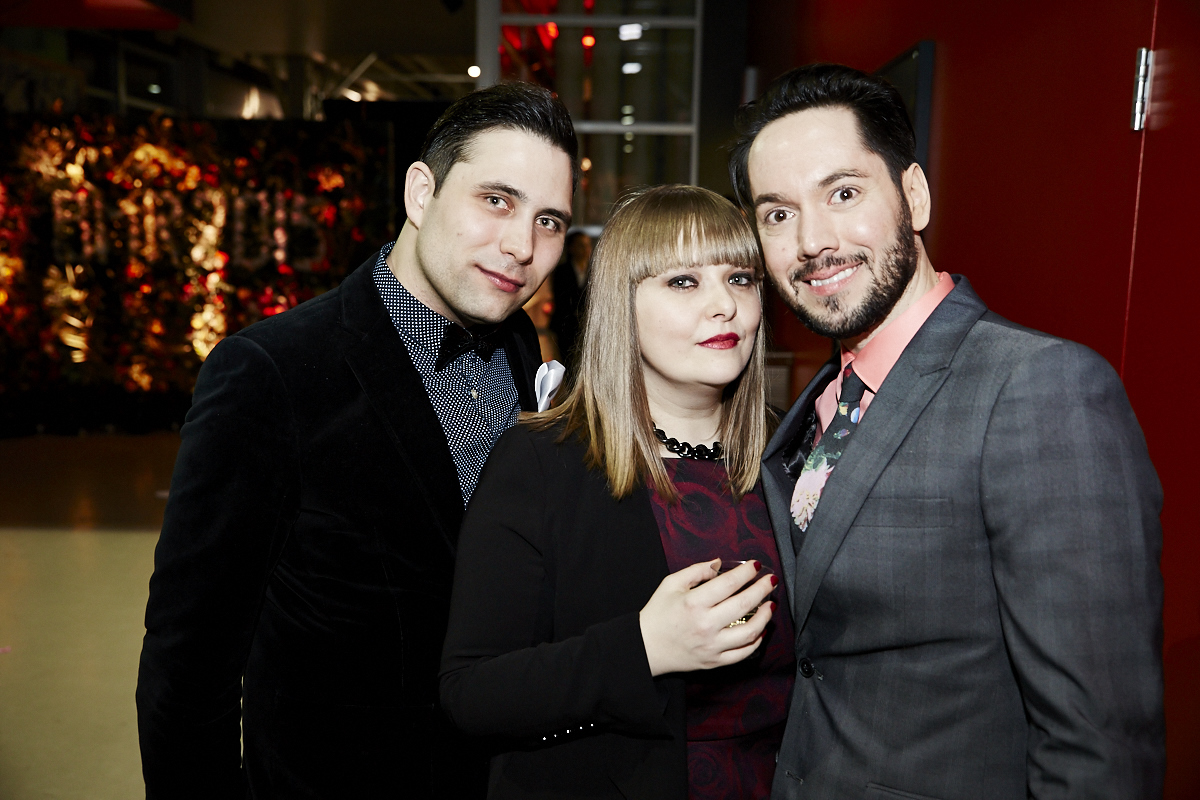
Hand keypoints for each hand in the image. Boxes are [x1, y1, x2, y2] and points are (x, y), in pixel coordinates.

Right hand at [639, 559, 776, 676]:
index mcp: (693, 603)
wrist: (646, 647)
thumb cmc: (657, 613)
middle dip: (762, 590)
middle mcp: (705, 624)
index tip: (756, 566)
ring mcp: (711, 645)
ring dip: (765, 617)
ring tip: (770, 605)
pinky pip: (742, 653)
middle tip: (771, 581)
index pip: (728, 583)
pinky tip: (760, 630)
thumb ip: (696, 571)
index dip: (746, 572)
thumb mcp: (670, 584)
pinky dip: (755, 641)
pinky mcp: (714, 661)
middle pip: (743, 605)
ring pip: (749, 631)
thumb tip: (719, 564)